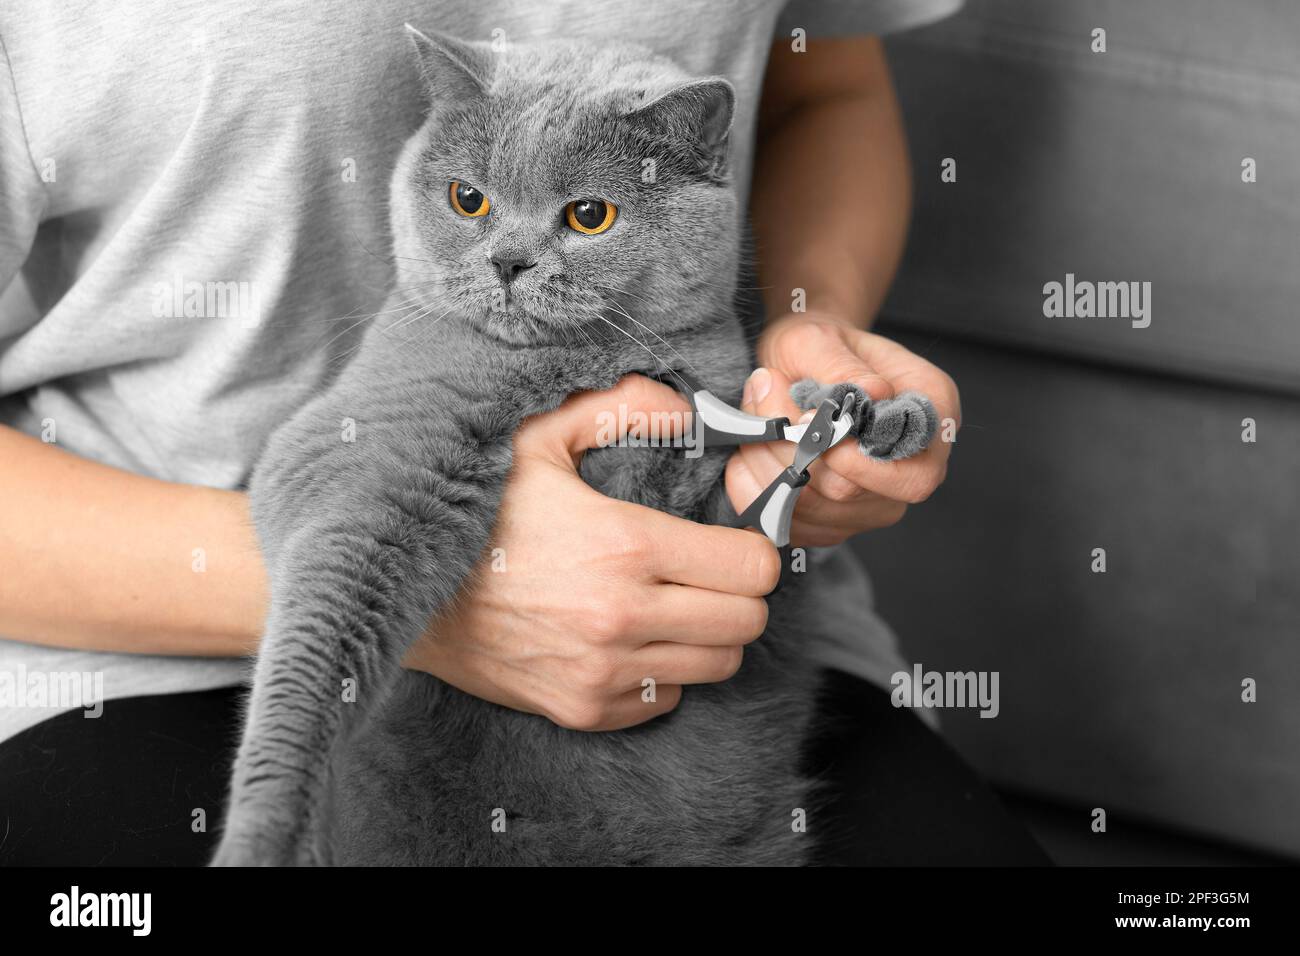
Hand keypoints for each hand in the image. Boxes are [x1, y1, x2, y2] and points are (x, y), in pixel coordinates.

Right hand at [404, 375, 780, 730]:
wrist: (400, 591)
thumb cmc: (474, 509)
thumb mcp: (538, 436)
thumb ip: (622, 407)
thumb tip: (688, 409)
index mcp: (624, 544)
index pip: (752, 566)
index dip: (752, 547)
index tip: (729, 538)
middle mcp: (621, 616)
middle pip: (747, 622)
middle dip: (740, 593)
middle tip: (709, 571)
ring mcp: (603, 672)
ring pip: (718, 666)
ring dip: (708, 633)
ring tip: (672, 602)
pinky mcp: (582, 709)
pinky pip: (666, 698)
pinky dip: (663, 670)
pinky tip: (631, 636)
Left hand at [726, 312, 959, 547]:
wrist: (796, 365)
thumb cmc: (817, 349)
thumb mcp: (819, 338)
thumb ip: (840, 366)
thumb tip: (872, 392)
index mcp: (931, 414)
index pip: (916, 474)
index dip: (861, 465)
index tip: (812, 429)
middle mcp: (910, 467)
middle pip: (851, 493)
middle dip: (794, 452)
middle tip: (766, 405)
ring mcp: (871, 502)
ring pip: (812, 510)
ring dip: (768, 467)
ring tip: (756, 423)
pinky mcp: (832, 520)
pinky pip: (788, 523)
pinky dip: (756, 490)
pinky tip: (749, 454)